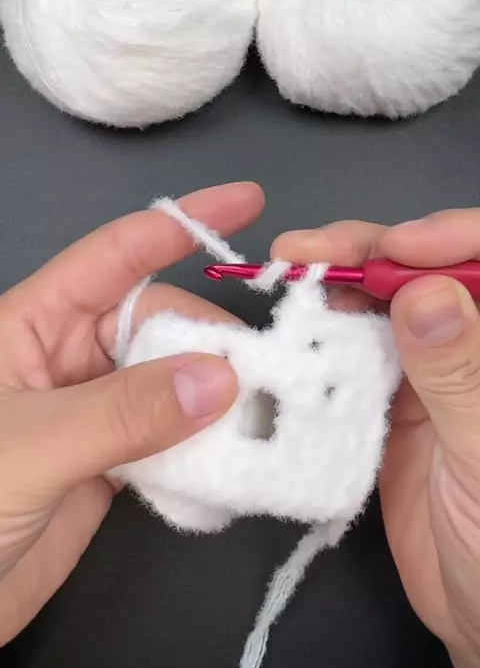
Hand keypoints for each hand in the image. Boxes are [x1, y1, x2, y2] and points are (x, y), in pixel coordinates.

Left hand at [0, 182, 263, 645]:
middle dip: (212, 338)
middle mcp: (68, 358)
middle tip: (267, 377)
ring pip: (171, 382)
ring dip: (218, 395)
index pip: (115, 254)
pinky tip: (238, 455)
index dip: (180, 223)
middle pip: (158, 323)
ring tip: (272, 413)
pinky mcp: (110, 465)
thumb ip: (124, 411)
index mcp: (34, 324)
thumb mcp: (32, 444)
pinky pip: (170, 438)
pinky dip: (206, 444)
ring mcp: (92, 412)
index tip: (249, 202)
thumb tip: (222, 378)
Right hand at [273, 212, 479, 667]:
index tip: (395, 248)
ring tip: (286, 278)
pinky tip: (290, 332)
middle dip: (367, 251)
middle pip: (420, 272)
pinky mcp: (387, 405)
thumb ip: (458, 373)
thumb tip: (423, 291)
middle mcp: (468, 344)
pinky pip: (351, 358)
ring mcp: (426, 374)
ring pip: (379, 307)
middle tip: (304, 252)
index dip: (446, 238)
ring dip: (335, 289)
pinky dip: (320, 341)